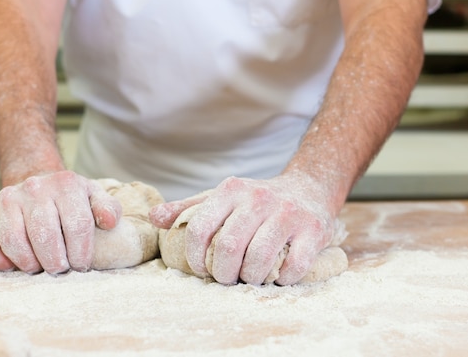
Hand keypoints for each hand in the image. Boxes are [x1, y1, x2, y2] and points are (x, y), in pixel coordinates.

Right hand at [0, 171, 120, 273]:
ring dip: (27, 263)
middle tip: (60, 270)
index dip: (81, 252)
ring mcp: (9, 197)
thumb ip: (107, 208)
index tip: (81, 266)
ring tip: (38, 269)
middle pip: (44, 235)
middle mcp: (36, 188)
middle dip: (55, 262)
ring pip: (13, 240)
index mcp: (66, 184)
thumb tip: (110, 222)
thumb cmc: (71, 198)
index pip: (77, 225)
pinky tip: (12, 267)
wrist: (39, 183)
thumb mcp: (94, 196)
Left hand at [150, 173, 340, 285]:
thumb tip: (154, 219)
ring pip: (260, 260)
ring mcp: (287, 213)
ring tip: (250, 277)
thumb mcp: (222, 197)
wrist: (309, 188)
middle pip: (229, 247)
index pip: (200, 228)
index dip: (195, 257)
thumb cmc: (257, 200)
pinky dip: (282, 279)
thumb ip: (189, 209)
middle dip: (223, 273)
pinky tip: (278, 274)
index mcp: (231, 190)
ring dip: (251, 278)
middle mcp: (259, 198)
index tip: (201, 269)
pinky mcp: (312, 230)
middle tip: (226, 278)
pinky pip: (293, 267)